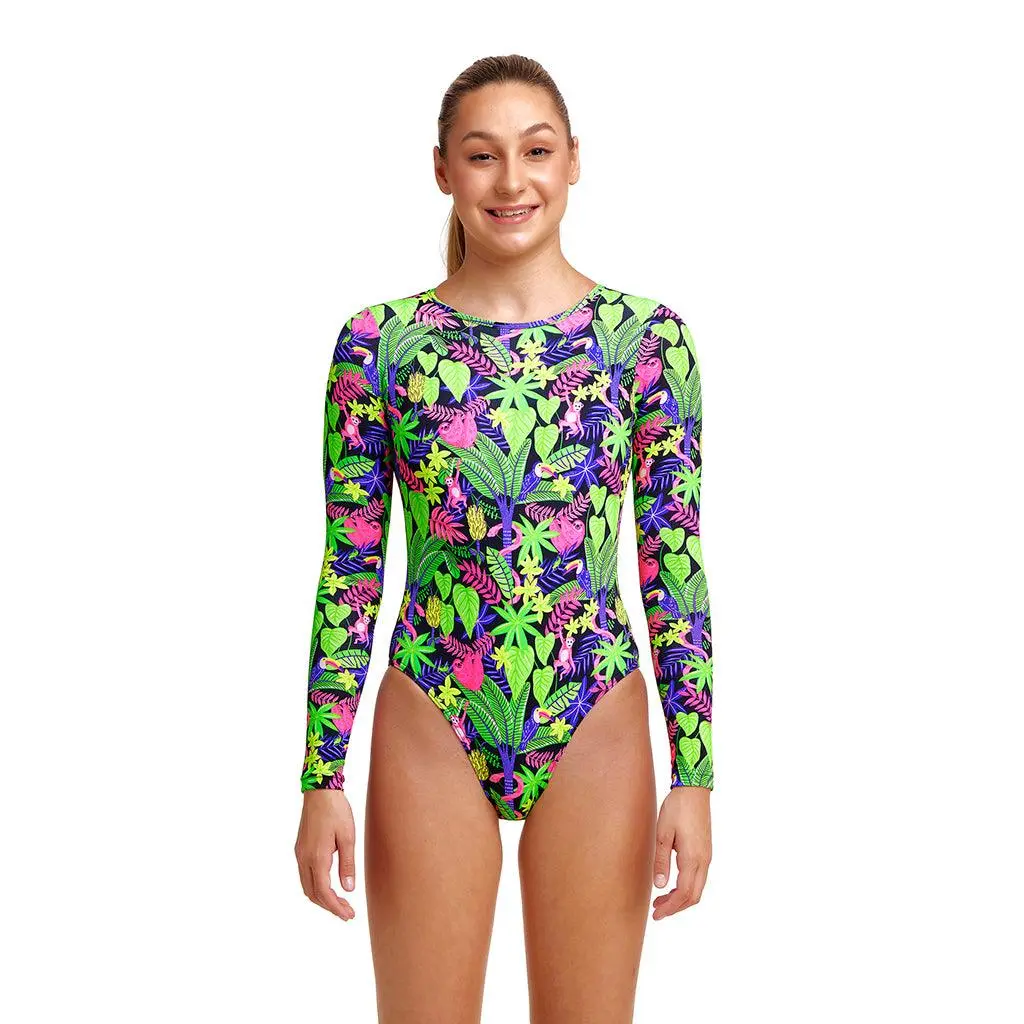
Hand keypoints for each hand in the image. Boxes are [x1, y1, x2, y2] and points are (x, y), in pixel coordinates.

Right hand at [295, 789, 357, 920]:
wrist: (320, 791)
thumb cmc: (336, 810)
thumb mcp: (348, 837)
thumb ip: (347, 864)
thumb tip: (348, 889)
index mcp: (317, 857)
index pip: (324, 892)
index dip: (336, 907)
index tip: (348, 915)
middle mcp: (304, 858)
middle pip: (313, 894)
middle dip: (329, 906)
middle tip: (347, 912)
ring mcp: (300, 854)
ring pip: (307, 886)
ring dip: (322, 898)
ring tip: (340, 902)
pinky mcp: (300, 848)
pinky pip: (305, 875)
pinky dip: (316, 886)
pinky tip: (329, 885)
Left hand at [651, 785, 710, 919]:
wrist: (694, 790)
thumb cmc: (676, 808)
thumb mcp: (662, 833)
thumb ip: (661, 860)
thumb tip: (660, 886)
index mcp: (693, 858)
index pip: (684, 894)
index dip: (671, 908)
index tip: (656, 915)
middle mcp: (704, 861)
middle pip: (694, 896)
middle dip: (676, 907)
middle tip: (656, 911)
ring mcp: (707, 856)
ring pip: (697, 888)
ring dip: (681, 898)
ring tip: (661, 899)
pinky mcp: (705, 850)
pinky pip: (699, 877)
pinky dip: (686, 887)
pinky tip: (672, 883)